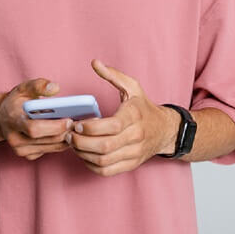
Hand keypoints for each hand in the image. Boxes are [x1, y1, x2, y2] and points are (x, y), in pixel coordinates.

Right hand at [0, 78, 74, 160]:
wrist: (3, 117)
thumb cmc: (17, 101)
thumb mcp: (24, 87)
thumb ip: (39, 85)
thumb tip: (55, 88)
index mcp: (13, 120)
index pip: (34, 129)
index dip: (54, 126)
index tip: (69, 119)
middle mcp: (15, 138)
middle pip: (46, 140)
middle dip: (65, 132)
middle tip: (78, 123)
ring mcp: (21, 149)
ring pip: (51, 147)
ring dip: (66, 138)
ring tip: (76, 127)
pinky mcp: (28, 155)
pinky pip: (50, 151)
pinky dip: (61, 143)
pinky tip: (66, 133)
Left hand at [66, 59, 178, 176]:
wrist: (165, 130)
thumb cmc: (144, 107)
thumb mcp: (132, 87)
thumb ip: (112, 75)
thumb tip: (95, 63)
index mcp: (134, 116)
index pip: (112, 126)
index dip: (91, 128)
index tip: (77, 124)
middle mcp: (136, 136)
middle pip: (105, 146)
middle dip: (81, 143)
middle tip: (69, 136)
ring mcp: (134, 153)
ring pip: (103, 161)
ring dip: (83, 155)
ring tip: (73, 145)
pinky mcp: (130, 164)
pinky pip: (107, 171)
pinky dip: (91, 166)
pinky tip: (84, 155)